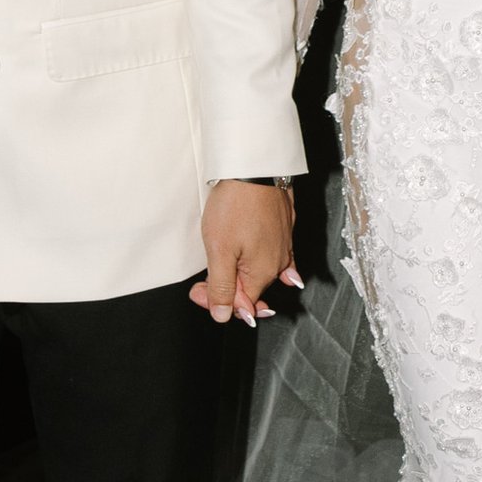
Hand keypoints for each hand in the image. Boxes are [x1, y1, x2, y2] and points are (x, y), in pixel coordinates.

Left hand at [189, 178, 302, 326]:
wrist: (254, 166)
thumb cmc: (236, 205)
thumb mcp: (219, 250)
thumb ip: (221, 287)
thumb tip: (223, 316)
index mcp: (262, 272)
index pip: (239, 304)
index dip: (215, 301)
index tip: (197, 290)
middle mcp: (278, 262)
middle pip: (251, 288)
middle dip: (228, 289)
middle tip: (201, 282)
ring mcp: (284, 243)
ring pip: (264, 271)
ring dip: (243, 275)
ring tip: (226, 274)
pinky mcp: (284, 226)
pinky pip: (281, 255)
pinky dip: (278, 267)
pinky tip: (284, 274)